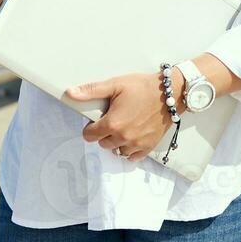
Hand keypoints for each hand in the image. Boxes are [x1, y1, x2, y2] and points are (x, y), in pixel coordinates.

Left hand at [66, 68, 186, 160]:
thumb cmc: (142, 87)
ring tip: (122, 128)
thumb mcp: (115, 84)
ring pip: (118, 151)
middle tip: (111, 121)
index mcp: (112, 124)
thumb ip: (91, 91)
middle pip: (103, 144)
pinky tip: (132, 138)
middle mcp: (123, 137)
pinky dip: (130, 150)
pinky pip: (133, 157)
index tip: (96, 121)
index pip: (90, 136)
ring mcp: (137, 144)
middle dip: (103, 134)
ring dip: (116, 142)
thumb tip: (70, 93)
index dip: (90, 128)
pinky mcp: (148, 146)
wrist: (170, 92)